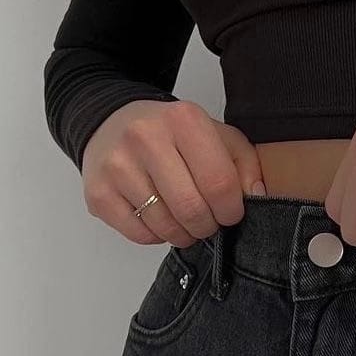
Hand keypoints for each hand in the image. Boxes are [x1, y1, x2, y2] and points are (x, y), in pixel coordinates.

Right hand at [81, 99, 264, 245]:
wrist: (110, 122)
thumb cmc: (171, 134)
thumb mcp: (215, 134)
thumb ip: (244, 162)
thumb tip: (257, 196)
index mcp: (183, 119)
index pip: (219, 182)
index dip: (232, 209)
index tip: (231, 212)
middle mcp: (145, 138)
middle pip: (192, 208)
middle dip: (208, 225)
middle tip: (208, 221)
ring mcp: (117, 166)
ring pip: (166, 226)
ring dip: (184, 233)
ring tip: (184, 219)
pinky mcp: (98, 193)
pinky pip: (140, 235)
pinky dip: (157, 235)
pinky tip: (159, 217)